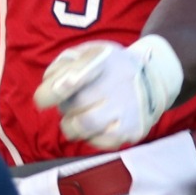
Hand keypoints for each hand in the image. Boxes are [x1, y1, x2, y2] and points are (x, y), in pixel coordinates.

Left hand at [32, 37, 179, 149]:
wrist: (153, 79)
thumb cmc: (109, 67)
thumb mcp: (89, 52)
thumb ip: (63, 66)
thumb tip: (48, 90)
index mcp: (101, 60)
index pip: (71, 79)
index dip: (51, 92)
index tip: (42, 101)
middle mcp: (116, 84)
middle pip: (69, 106)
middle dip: (64, 107)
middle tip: (73, 102)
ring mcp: (125, 108)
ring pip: (81, 128)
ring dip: (71, 125)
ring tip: (79, 116)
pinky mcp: (132, 130)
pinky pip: (97, 142)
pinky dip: (90, 136)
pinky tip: (98, 124)